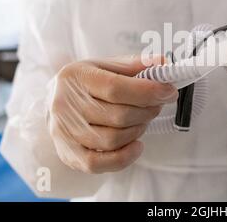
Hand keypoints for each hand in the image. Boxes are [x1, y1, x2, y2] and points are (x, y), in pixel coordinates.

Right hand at [48, 55, 178, 173]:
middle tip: (157, 105)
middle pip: (118, 116)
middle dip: (147, 111)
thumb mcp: (107, 66)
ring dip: (138, 131)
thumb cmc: (87, 84)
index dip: (148, 92)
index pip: (116, 87)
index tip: (169, 92)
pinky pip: (98, 164)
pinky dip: (124, 157)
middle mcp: (65, 104)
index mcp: (76, 77)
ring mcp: (64, 131)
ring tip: (143, 120)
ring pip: (112, 140)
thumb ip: (134, 65)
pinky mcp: (67, 153)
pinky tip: (136, 145)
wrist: (57, 101)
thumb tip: (162, 63)